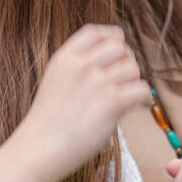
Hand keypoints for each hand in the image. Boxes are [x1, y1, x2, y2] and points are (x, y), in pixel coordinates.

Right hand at [17, 24, 149, 181]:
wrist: (39, 148)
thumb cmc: (47, 122)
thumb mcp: (55, 80)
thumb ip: (76, 66)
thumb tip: (108, 56)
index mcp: (65, 57)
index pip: (95, 32)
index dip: (110, 38)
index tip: (116, 51)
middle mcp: (82, 65)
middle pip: (119, 46)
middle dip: (125, 60)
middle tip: (124, 78)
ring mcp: (97, 83)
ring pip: (133, 67)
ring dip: (134, 80)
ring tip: (127, 94)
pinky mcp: (111, 103)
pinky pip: (141, 89)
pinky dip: (142, 97)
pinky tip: (136, 105)